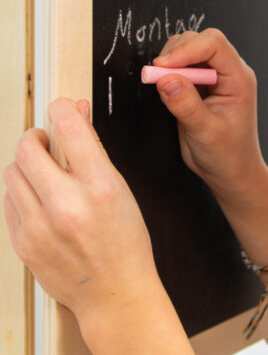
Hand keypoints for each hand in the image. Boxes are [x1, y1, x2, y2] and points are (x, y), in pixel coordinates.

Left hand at [3, 98, 163, 330]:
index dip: (62, 109)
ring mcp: (39, 227)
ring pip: (11, 172)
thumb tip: (76, 113)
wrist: (113, 292)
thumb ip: (93, 149)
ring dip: (25, 164)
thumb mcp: (120, 188)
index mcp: (100, 187)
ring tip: (43, 172)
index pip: (70, 129)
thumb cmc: (125, 241)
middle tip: (45, 141)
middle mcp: (67, 205)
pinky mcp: (22, 242)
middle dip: (35, 137)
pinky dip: (21, 191)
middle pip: (28, 148)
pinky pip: (8, 200)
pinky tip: (39, 198)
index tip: (61, 107)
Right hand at [153, 28, 264, 197]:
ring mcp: (214, 76)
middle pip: (200, 40)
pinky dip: (168, 70)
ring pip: (188, 48)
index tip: (163, 66)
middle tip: (155, 76)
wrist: (230, 171)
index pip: (215, 44)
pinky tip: (165, 87)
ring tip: (160, 83)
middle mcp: (228, 71)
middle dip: (175, 53)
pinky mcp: (199, 83)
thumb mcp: (206, 133)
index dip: (187, 49)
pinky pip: (181, 65)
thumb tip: (165, 78)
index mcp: (239, 78)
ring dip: (170, 60)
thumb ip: (186, 105)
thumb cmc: (227, 154)